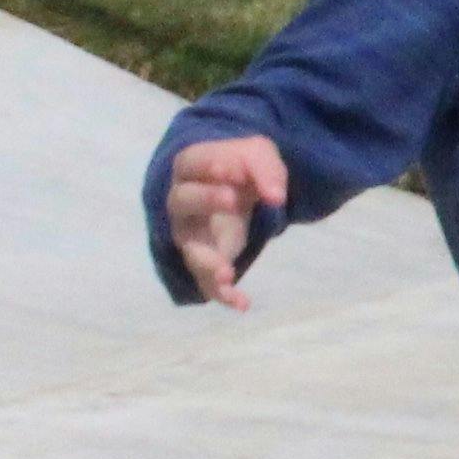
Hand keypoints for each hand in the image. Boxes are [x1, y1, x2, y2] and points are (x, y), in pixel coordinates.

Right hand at [160, 131, 289, 306]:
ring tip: (226, 274)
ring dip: (206, 262)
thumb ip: (265, 170)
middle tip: (232, 199)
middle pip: (183, 202)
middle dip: (205, 200)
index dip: (210, 168)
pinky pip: (206, 281)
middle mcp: (182, 203)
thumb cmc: (239, 167)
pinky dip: (222, 294)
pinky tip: (242, 303)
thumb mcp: (258, 155)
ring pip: (190, 250)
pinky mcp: (205, 260)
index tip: (235, 172)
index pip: (192, 164)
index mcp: (190, 167)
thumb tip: (276, 196)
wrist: (235, 186)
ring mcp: (190, 235)